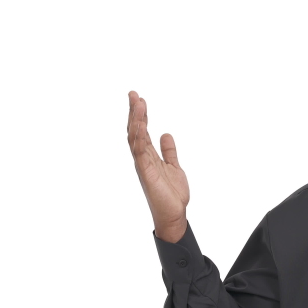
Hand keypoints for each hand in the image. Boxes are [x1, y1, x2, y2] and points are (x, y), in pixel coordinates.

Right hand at [127, 91, 188, 242]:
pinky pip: (139, 151)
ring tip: (137, 103)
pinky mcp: (145, 171)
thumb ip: (169, 151)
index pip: (142, 131)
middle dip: (133, 113)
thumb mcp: (174, 166)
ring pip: (135, 138)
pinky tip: (139, 124)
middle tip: (133, 94)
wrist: (174, 214)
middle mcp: (143, 158)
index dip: (140, 115)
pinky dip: (138, 137)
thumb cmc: (172, 194)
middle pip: (135, 131)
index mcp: (149, 156)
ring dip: (136, 120)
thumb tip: (166, 134)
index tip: (138, 99)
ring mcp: (142, 164)